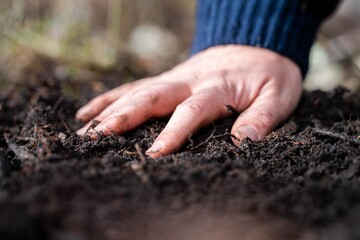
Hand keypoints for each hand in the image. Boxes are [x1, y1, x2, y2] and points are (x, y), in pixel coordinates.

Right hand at [76, 45, 301, 157]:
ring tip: (84, 132)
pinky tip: (88, 112)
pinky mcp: (167, 80)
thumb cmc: (268, 74)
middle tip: (97, 139)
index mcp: (216, 86)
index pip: (190, 110)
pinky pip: (135, 87)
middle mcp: (189, 80)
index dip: (172, 132)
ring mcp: (174, 79)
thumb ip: (261, 117)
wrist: (256, 46)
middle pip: (152, 97)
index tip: (154, 154)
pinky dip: (110, 99)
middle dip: (123, 117)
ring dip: (109, 111)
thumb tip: (244, 141)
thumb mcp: (278, 95)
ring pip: (136, 92)